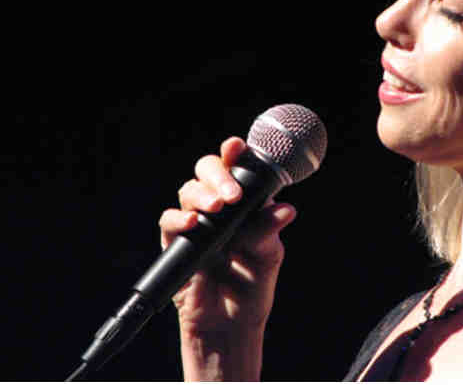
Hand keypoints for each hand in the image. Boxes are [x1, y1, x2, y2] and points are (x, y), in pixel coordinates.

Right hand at [159, 137, 296, 379]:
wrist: (231, 323)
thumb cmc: (253, 285)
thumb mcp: (268, 256)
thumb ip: (269, 231)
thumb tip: (287, 208)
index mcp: (244, 203)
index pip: (238, 168)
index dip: (235, 153)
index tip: (238, 145)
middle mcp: (218, 206)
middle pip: (208, 170)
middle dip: (218, 174)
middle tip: (232, 195)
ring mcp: (196, 222)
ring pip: (188, 190)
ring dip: (201, 194)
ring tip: (218, 208)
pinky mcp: (176, 242)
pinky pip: (169, 221)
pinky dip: (179, 219)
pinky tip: (194, 224)